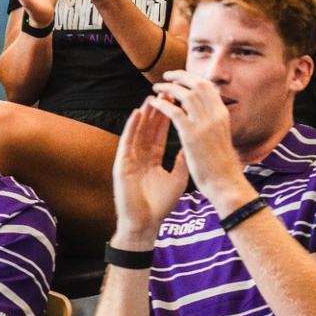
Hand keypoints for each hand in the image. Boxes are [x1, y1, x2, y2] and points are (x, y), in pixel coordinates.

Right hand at [110, 102, 190, 241]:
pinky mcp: (121, 164)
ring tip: (152, 97)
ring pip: (138, 132)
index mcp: (153, 159)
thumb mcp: (177, 179)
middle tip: (165, 91)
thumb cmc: (160, 205)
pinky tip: (137, 113)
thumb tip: (193, 144)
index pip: (161, 133)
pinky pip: (127, 142)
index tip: (176, 100)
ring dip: (145, 114)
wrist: (145, 224)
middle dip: (157, 110)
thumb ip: (182, 160)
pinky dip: (131, 127)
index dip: (168, 117)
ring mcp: (130, 159)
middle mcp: (140, 156)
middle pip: (149, 129)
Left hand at [148, 70, 250, 209]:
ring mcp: (204, 124)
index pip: (208, 87)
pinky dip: (162, 104)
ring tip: (157, 88)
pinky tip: (153, 103)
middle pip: (197, 84)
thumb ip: (213, 123)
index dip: (193, 79)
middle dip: (180, 77)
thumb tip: (204, 116)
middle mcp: (215, 114)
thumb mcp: (222, 137)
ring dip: (168, 88)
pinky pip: (174, 111)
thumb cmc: (222, 165)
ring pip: (184, 94)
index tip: (181, 78)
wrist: (225, 182)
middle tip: (167, 76)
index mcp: (223, 114)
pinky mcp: (192, 135)